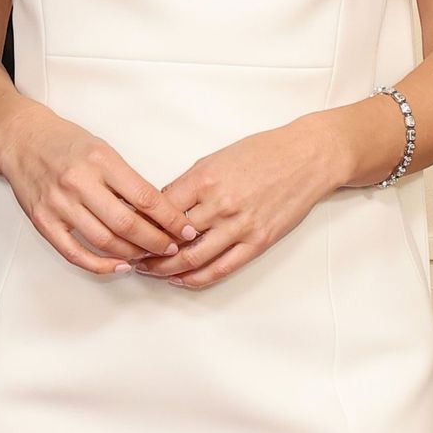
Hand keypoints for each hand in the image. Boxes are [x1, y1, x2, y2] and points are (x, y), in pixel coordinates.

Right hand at [0, 104, 191, 274]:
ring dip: (132, 254)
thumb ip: (126, 179)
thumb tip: (157, 212)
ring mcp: (59, 204)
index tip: (186, 229)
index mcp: (100, 160)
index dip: (170, 219)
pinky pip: (75, 253)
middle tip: (172, 248)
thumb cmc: (65, 142)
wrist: (21, 139)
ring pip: (104, 242)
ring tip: (148, 256)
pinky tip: (119, 266)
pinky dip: (100, 265)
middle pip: (127, 224)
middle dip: (156, 242)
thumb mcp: (103, 149)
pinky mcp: (43, 221)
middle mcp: (79, 182)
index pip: (145, 197)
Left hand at [136, 118, 346, 289]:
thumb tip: (160, 205)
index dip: (138, 224)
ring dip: (166, 270)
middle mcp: (219, 204)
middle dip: (145, 252)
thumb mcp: (216, 157)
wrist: (307, 157)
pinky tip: (181, 280)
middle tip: (130, 258)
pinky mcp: (257, 241)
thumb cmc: (263, 152)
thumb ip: (188, 183)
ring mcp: (239, 225)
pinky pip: (221, 268)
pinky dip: (196, 279)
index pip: (158, 208)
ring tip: (150, 272)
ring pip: (192, 258)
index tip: (125, 231)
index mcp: (204, 178)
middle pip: (170, 238)